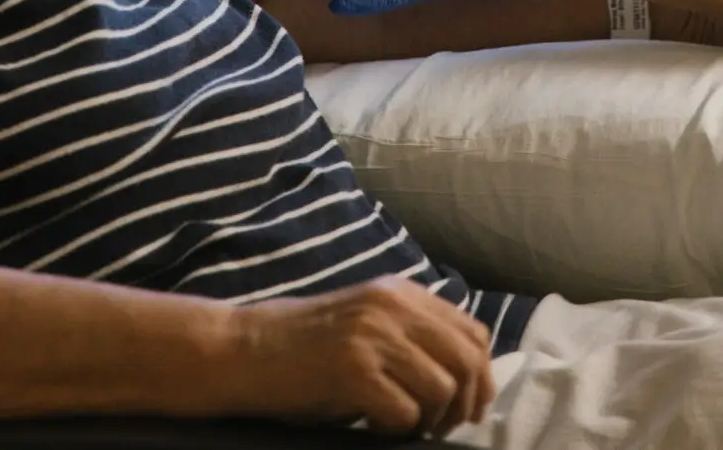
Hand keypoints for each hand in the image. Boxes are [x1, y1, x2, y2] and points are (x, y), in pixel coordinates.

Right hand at [230, 278, 496, 436]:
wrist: (242, 350)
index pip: (473, 332)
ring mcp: (372, 336)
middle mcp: (392, 307)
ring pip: (441, 389)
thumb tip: (466, 378)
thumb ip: (410, 335)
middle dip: (463, 404)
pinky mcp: (353, 370)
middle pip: (467, 361)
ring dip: (427, 419)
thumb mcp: (365, 323)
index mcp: (400, 293)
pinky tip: (370, 424)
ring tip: (398, 424)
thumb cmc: (302, 347)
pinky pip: (404, 412)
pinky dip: (395, 429)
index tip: (469, 407)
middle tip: (439, 427)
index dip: (481, 376)